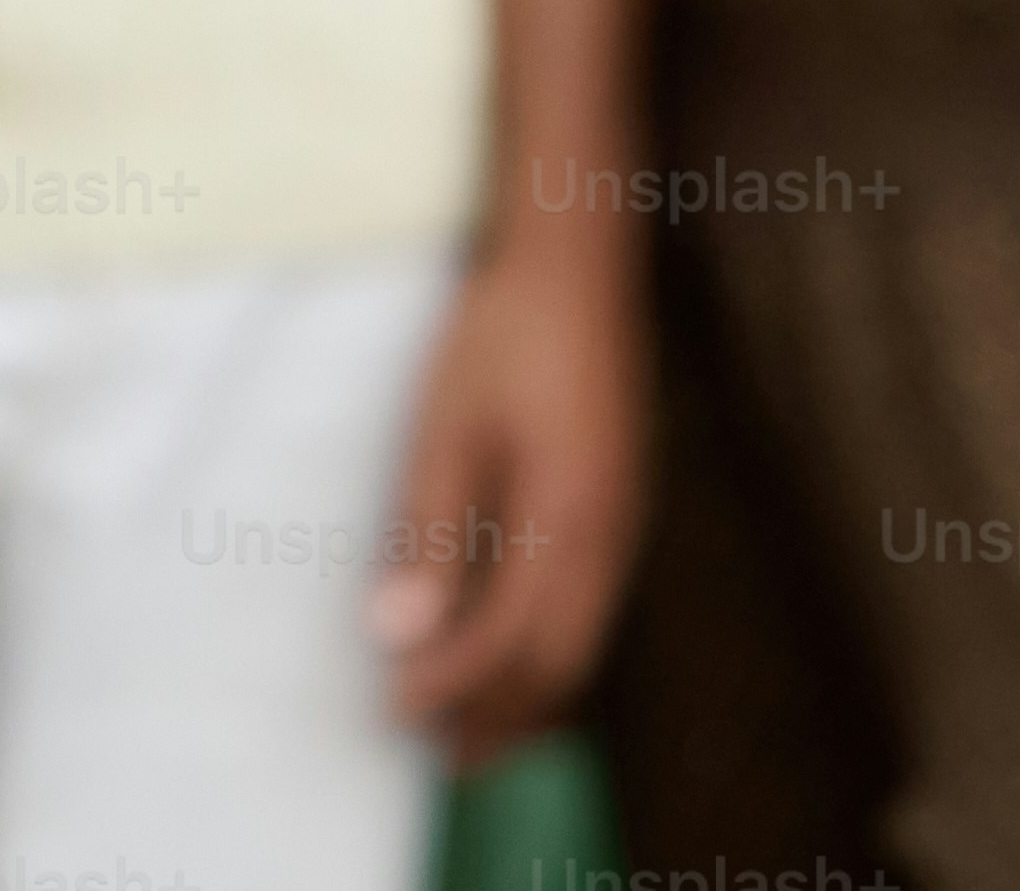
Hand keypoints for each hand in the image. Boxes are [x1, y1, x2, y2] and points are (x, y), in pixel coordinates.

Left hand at [368, 236, 645, 763]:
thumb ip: (429, 534)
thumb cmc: (502, 335)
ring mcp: (624, 524)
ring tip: (473, 724)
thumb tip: (400, 634)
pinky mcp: (621, 506)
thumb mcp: (447, 427)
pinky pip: (594, 610)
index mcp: (564, 523)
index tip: (395, 712)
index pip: (506, 644)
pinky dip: (552, 652)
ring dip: (527, 694)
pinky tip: (517, 651)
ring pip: (584, 644)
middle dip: (497, 718)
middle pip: (557, 666)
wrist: (577, 265)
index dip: (450, 688)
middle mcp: (608, 538)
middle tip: (440, 755)